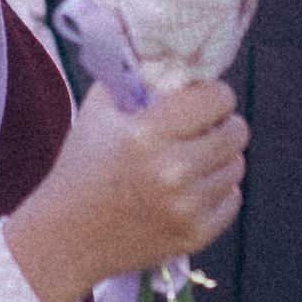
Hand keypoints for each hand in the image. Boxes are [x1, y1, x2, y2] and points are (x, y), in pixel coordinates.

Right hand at [4, 79, 247, 301]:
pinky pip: (232, 200)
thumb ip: (133, 79)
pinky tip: (192, 190)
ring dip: (220, 159)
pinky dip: (217, 192)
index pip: (217, 98)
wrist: (64, 240)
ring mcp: (186, 206)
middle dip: (224, 125)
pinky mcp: (194, 235)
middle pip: (236, 132)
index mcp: (147, 134)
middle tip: (206, 129)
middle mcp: (172, 170)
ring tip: (193, 161)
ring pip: (236, 166)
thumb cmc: (81, 171)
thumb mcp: (98, 113)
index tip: (204, 101)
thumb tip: (173, 61)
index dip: (214, 95)